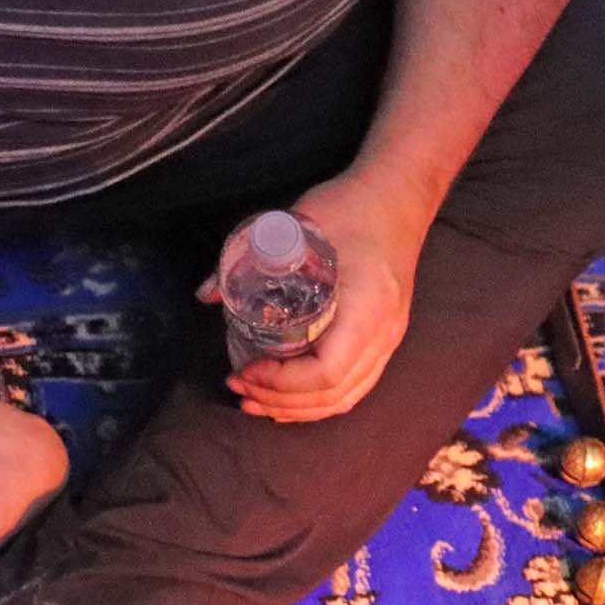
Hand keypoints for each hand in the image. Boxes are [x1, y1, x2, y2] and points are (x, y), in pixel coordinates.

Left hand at [202, 173, 427, 424]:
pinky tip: (287, 402)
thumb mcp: (297, 225)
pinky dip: (317, 402)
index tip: (247, 369)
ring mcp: (389, 338)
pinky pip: (353, 387)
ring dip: (296, 409)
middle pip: (333, 393)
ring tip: (254, 402)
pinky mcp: (384, 339)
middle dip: (280, 400)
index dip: (282, 382)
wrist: (398, 196)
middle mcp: (385, 330)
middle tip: (239, 387)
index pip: (327, 371)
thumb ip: (249, 257)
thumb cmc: (351, 207)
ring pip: (344, 397)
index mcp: (368, 305)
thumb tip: (206, 294)